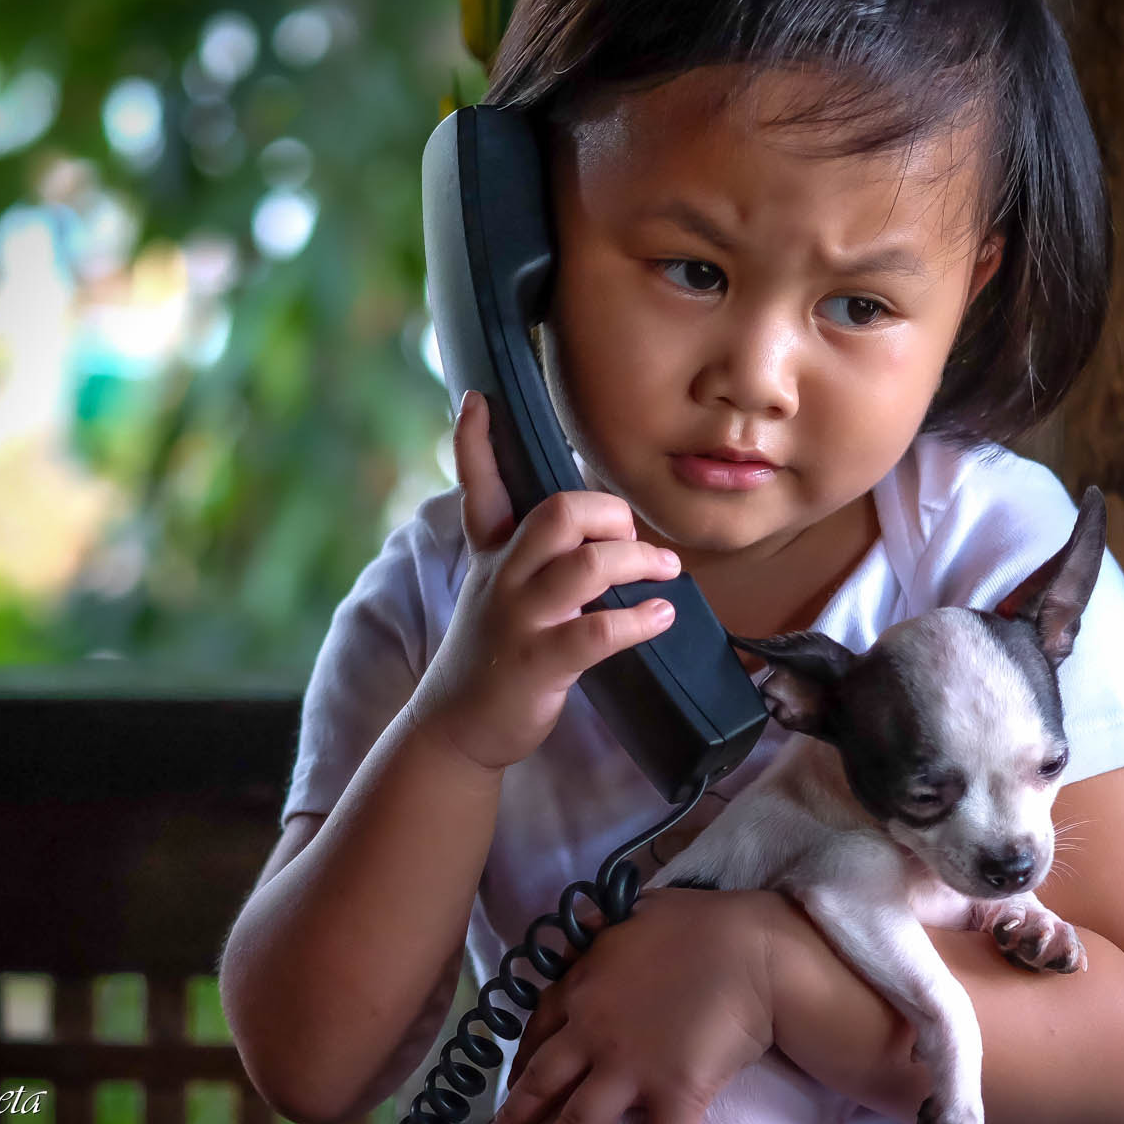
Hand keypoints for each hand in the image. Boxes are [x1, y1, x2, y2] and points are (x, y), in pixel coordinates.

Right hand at [412, 390, 680, 772]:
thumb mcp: (496, 589)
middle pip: (557, 513)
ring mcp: (520, 619)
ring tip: (666, 571)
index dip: (475, 443)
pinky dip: (640, 620)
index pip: (479, 488)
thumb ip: (527, 552)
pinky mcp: (539, 663)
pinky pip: (598, 632)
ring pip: (586, 566)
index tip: (478, 398)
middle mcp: (503, 578)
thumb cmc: (493, 651)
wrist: (457, 725)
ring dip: (638, 561)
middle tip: (631, 532)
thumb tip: (593, 523)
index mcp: (493, 554)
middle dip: (607, 511)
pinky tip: (662, 616)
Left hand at [479, 888, 779, 1123]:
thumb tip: (584, 920)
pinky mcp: (674, 1092)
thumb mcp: (636, 911)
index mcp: (584, 986)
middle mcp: (594, 1032)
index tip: (513, 1081)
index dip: (522, 1060)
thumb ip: (604, 925)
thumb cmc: (701, 923)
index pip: (539, 1029)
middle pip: (541, 1082)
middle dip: (514, 1118)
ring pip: (577, 1123)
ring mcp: (630, 1066)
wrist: (753, 949)